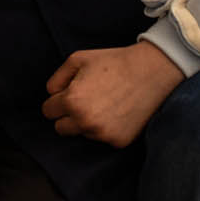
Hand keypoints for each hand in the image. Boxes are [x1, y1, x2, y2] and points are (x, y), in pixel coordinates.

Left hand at [42, 41, 184, 147]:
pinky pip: (102, 138)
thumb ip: (57, 78)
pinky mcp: (118, 141)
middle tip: (84, 100)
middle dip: (67, 115)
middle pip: (60, 128)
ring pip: (82, 133)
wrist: (151, 71)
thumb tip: (51, 94)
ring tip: (105, 103)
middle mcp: (85, 122)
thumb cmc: (113, 62)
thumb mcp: (78, 59)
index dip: (57, 100)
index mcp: (72, 101)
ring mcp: (103, 134)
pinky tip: (117, 111)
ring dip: (87, 122)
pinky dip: (106, 128)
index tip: (68, 94)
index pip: (48, 111)